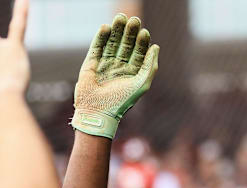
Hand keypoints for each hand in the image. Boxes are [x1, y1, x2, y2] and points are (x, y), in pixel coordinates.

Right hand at [71, 14, 158, 138]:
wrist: (98, 111)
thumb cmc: (122, 101)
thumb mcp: (142, 83)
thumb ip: (150, 66)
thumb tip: (156, 46)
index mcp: (133, 72)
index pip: (139, 52)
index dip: (141, 41)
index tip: (144, 31)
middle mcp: (119, 67)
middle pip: (126, 45)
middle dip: (130, 32)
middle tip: (133, 20)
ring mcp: (105, 64)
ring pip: (112, 43)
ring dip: (116, 31)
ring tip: (120, 17)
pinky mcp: (91, 63)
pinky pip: (97, 47)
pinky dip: (101, 37)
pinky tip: (106, 27)